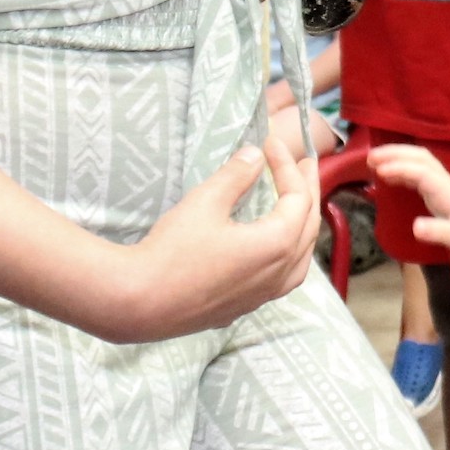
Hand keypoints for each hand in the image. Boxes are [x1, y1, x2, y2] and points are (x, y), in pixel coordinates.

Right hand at [97, 89, 318, 341]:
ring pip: (300, 258)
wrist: (142, 302)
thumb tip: (254, 156)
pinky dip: (288, 255)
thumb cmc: (172, 251)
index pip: (297, 198)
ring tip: (299, 205)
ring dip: (303, 227)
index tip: (270, 143)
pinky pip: (282, 279)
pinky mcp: (244, 306)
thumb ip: (236, 176)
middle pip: (308, 227)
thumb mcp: (205, 202)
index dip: (287, 166)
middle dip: (307, 191)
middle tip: (304, 164)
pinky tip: (274, 249)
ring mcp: (263, 295)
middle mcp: (279, 274)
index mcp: (277, 244)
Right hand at [367, 144, 449, 264]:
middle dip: (395, 153)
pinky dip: (402, 170)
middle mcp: (445, 184)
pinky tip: (390, 178)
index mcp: (448, 192)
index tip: (378, 171)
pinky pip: (419, 174)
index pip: (422, 172)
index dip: (400, 168)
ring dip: (397, 158)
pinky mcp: (441, 195)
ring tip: (373, 163)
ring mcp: (443, 188)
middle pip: (421, 158)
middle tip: (369, 158)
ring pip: (420, 162)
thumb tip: (415, 226)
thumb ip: (440, 232)